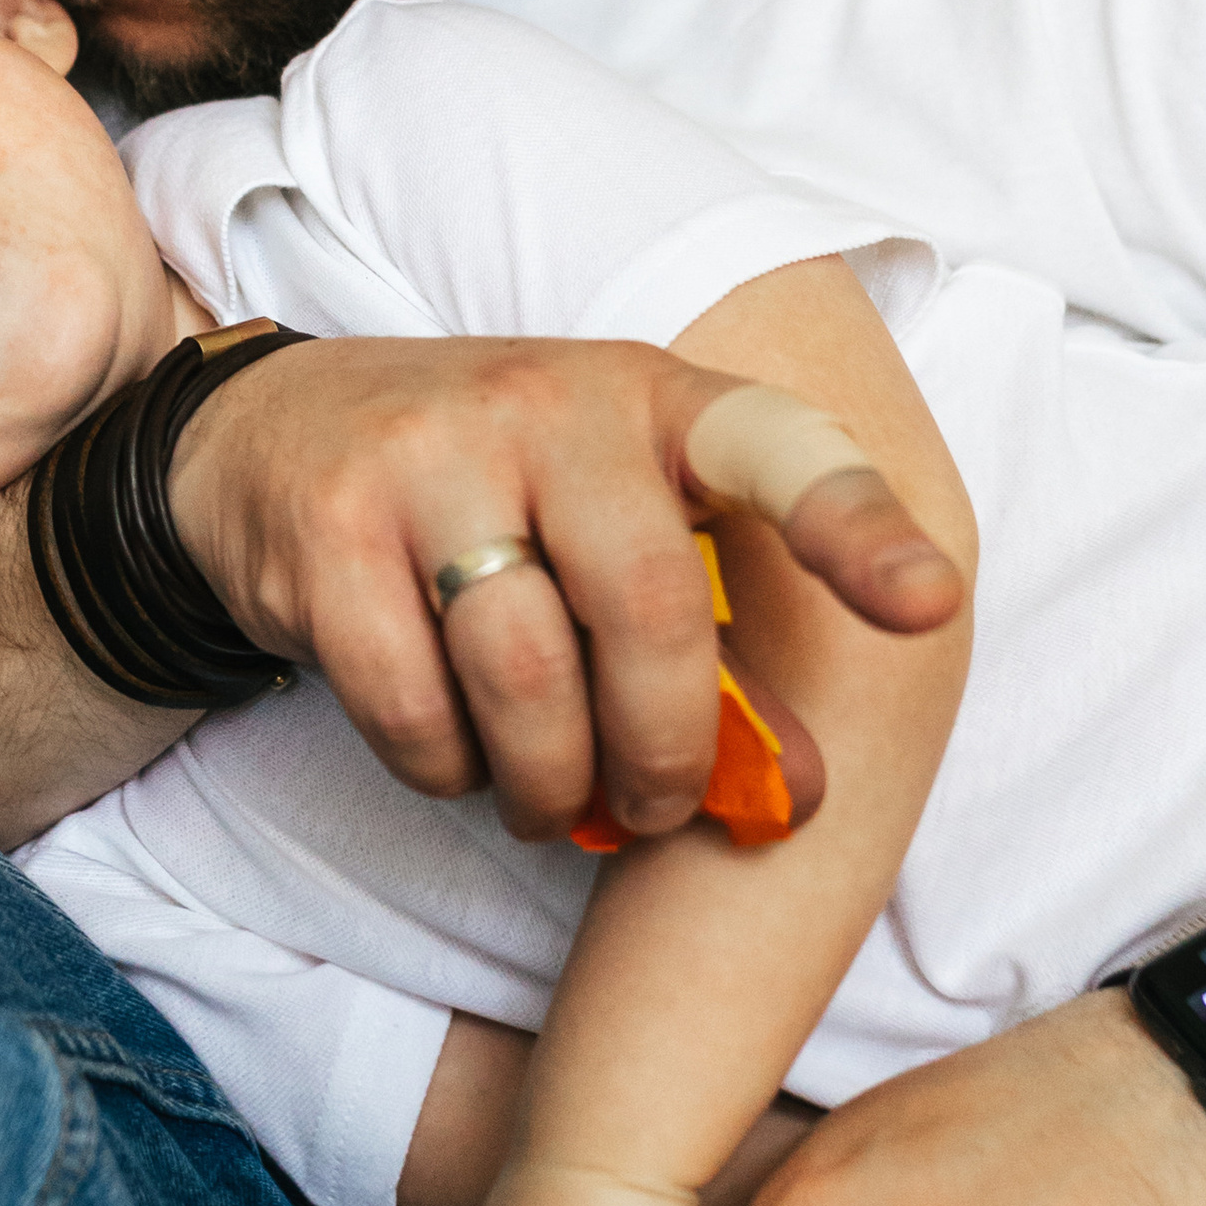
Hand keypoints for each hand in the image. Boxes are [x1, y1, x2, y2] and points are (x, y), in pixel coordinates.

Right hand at [170, 337, 956, 842]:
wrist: (275, 434)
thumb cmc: (494, 499)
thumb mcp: (614, 524)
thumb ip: (712, 643)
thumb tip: (797, 792)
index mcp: (654, 398)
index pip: (779, 448)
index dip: (858, 529)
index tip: (930, 606)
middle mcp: (550, 404)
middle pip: (648, 609)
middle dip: (664, 749)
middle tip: (652, 807)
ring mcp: (431, 456)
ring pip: (526, 675)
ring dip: (549, 782)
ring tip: (548, 797)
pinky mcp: (331, 528)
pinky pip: (414, 706)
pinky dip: (445, 769)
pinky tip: (455, 755)